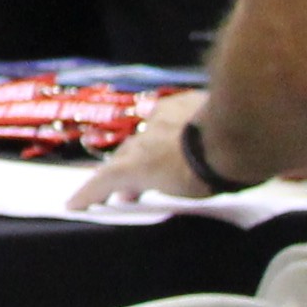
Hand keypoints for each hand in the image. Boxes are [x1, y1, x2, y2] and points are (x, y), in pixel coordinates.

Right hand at [66, 89, 212, 208]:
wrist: (234, 135)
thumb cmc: (207, 174)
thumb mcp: (180, 192)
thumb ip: (162, 184)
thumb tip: (160, 181)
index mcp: (135, 166)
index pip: (102, 181)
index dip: (87, 193)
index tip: (73, 203)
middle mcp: (140, 140)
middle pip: (125, 156)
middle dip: (124, 172)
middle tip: (129, 192)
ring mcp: (159, 117)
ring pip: (147, 135)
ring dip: (151, 149)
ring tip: (163, 160)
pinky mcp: (178, 102)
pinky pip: (168, 118)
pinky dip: (171, 129)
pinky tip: (186, 133)